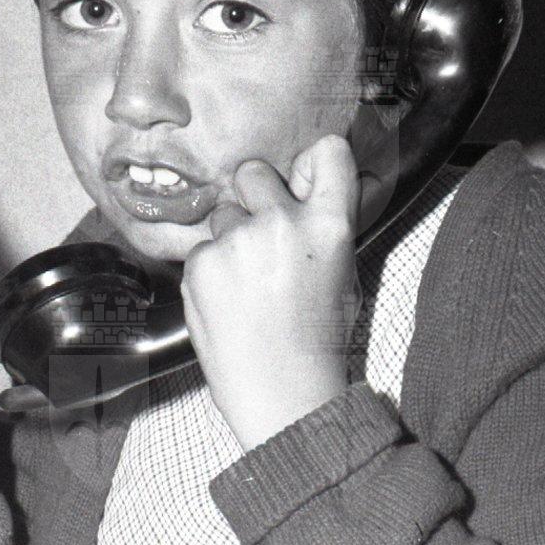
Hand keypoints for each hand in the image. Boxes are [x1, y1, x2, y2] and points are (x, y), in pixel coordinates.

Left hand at [181, 133, 361, 450]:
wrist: (283, 392)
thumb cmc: (320, 338)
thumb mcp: (344, 274)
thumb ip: (326, 227)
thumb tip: (315, 190)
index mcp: (328, 225)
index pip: (329, 152)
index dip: (314, 162)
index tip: (306, 175)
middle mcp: (281, 223)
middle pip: (254, 170)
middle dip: (256, 194)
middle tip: (261, 231)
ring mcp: (236, 242)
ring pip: (223, 214)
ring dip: (231, 237)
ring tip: (246, 282)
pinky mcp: (200, 263)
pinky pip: (202, 248)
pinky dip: (211, 269)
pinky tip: (228, 301)